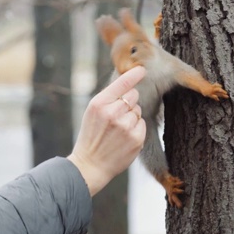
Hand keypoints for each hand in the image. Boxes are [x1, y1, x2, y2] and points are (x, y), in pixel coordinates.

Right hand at [68, 66, 145, 195]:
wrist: (90, 164)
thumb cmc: (91, 135)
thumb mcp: (92, 111)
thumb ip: (108, 97)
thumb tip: (128, 82)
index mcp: (100, 103)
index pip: (122, 83)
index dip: (134, 75)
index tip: (142, 69)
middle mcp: (113, 112)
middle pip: (133, 95)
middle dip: (128, 102)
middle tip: (116, 116)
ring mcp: (126, 126)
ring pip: (138, 110)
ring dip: (131, 117)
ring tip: (117, 130)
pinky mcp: (136, 138)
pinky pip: (142, 124)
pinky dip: (136, 129)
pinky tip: (124, 138)